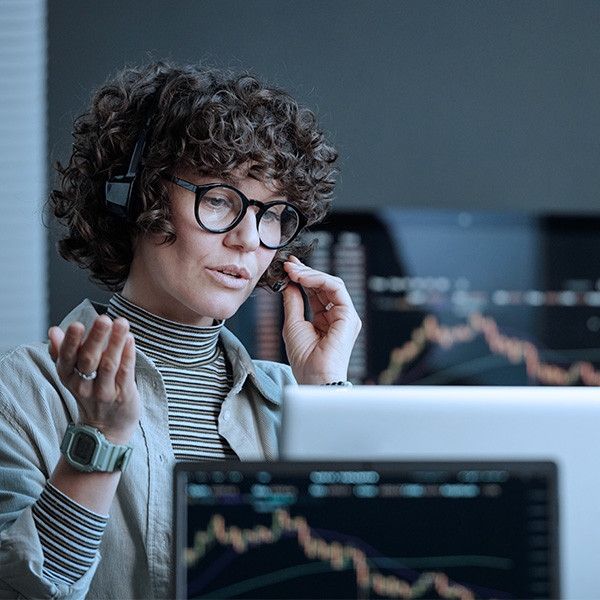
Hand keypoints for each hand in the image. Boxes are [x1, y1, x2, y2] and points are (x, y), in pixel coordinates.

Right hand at [48, 315, 139, 444]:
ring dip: (115, 342)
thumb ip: (63, 352)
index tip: (77, 324)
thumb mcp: (72, 375)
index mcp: (68, 377)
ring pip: (109, 364)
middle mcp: (83, 386)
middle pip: (88, 359)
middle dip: (96, 338)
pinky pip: (125, 373)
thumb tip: (53, 330)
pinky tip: (130, 339)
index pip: (66, 357)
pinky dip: (128, 355)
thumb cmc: (91, 394)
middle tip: (104, 319)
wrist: (106, 429)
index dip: (71, 342)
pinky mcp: (123, 395)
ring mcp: (104, 392)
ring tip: (122, 323)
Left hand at [281, 256, 360, 383]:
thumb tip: (288, 282)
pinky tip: (302, 278)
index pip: (316, 291)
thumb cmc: (305, 359)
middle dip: (305, 272)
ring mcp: (346, 315)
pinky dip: (318, 280)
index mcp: (326, 319)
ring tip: (292, 271)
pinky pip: (336, 288)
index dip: (302, 277)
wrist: (313, 377)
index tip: (287, 267)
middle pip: (323, 285)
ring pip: (331, 283)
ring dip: (310, 274)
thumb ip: (293, 302)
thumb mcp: (292, 324)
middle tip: (288, 265)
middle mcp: (338, 315)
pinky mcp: (349, 315)